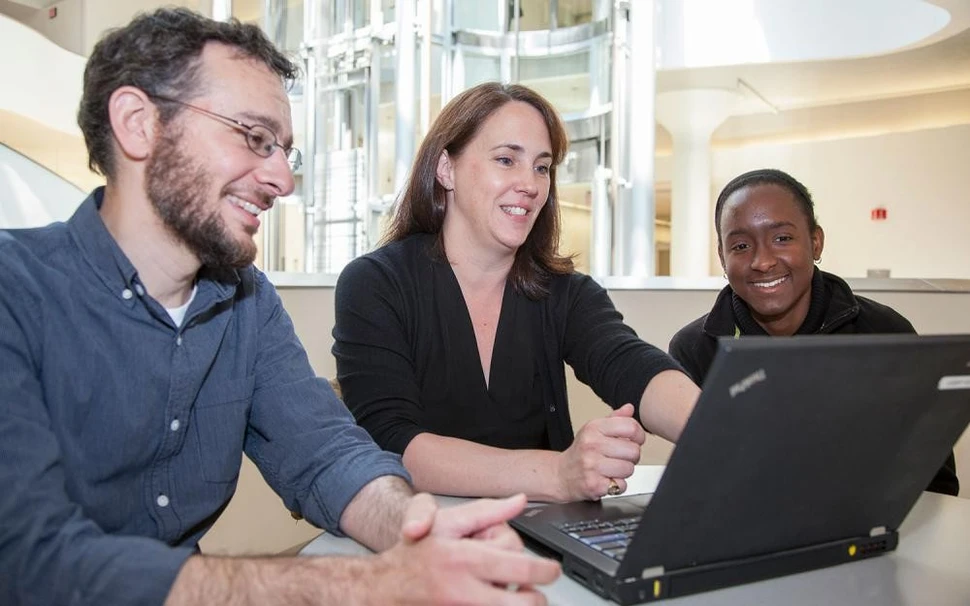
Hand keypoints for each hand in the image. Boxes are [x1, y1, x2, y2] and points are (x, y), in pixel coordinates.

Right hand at [370, 493, 560, 604]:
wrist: (385, 586)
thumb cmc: (417, 553)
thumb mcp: (448, 523)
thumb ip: (486, 511)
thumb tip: (519, 500)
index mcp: (468, 559)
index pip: (522, 566)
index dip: (544, 570)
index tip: (552, 570)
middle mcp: (466, 591)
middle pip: (522, 603)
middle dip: (536, 599)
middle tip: (539, 594)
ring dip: (515, 605)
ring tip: (514, 596)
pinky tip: (495, 600)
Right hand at [555, 403, 644, 500]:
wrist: (561, 474)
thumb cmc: (580, 452)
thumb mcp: (594, 430)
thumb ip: (614, 419)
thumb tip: (629, 408)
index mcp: (594, 428)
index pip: (630, 427)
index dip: (638, 435)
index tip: (634, 440)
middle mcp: (592, 445)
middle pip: (633, 450)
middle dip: (631, 456)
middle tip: (620, 457)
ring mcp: (592, 465)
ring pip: (629, 469)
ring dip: (624, 471)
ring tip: (612, 468)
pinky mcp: (594, 484)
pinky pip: (621, 485)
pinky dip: (617, 485)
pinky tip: (607, 479)